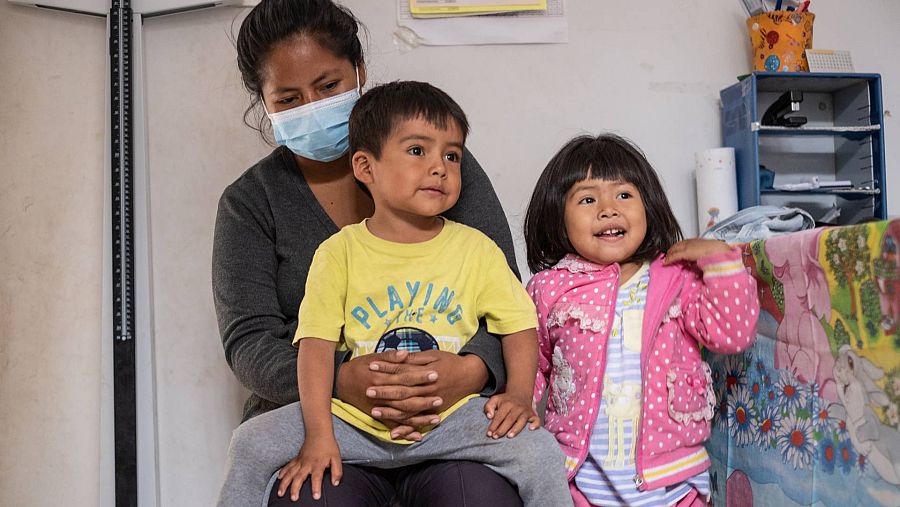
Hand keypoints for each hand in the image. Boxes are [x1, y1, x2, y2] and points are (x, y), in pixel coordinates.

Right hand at [276, 437, 342, 500]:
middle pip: (299, 477)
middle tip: (294, 498)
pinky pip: (288, 466)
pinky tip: (278, 478)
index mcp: (318, 464)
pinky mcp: (297, 458)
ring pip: (290, 473)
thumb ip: (337, 471)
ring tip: (281, 493)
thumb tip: (336, 483)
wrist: (319, 432)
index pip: (317, 478)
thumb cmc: (328, 445)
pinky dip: (283, 472)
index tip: (315, 496)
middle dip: (295, 488)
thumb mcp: (337, 458)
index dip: (316, 487)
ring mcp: (300, 461)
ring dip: (285, 483)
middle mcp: (307, 464)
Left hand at [336, 349, 486, 429]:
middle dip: (384, 392)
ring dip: (391, 411)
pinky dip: (407, 428)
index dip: (386, 368)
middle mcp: (429, 390)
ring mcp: (432, 403)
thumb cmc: (450, 362)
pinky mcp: (435, 412)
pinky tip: (394, 433)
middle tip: (368, 391)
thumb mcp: (433, 355)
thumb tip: (398, 356)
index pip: (402, 371)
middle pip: (403, 392)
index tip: (371, 366)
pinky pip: (419, 422)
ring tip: (374, 411)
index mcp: (427, 373)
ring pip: (409, 409)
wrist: (471, 376)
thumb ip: (415, 359)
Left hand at [484, 392, 539, 438]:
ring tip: (509, 436)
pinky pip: (536, 420)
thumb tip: (489, 416)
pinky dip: (535, 424)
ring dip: (515, 429)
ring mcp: (525, 411)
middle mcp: (517, 408)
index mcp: (507, 404)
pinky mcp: (532, 415)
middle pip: (509, 420)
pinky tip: (530, 429)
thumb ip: (488, 407)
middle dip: (502, 430)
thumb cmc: (505, 400)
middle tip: (495, 437)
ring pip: (521, 421)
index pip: (499, 416)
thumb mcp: (494, 399)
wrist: (519, 394)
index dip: (494, 425)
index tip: (489, 434)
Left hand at [664, 239, 732, 264]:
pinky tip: (666, 263)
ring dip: (669, 255)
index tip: (674, 252)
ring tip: (666, 260)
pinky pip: (674, 256)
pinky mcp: (686, 252)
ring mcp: (688, 246)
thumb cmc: (717, 252)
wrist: (720, 251)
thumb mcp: (708, 252)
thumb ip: (702, 254)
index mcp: (697, 241)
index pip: (684, 243)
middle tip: (667, 256)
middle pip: (677, 245)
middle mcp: (691, 242)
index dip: (677, 248)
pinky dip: (669, 259)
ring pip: (674, 250)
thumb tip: (700, 260)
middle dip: (671, 250)